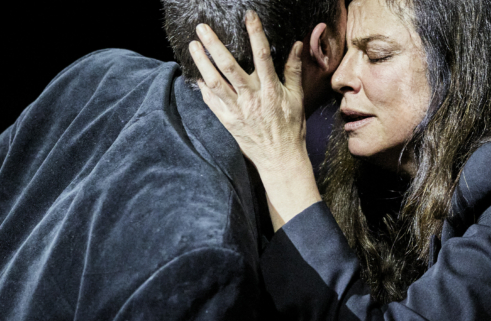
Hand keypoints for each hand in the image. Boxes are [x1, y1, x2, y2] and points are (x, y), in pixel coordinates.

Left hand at [188, 10, 306, 172]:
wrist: (280, 159)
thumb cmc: (291, 128)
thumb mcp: (297, 98)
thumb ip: (294, 71)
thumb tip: (296, 45)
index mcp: (271, 90)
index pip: (262, 55)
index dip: (255, 33)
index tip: (249, 16)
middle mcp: (252, 98)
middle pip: (229, 66)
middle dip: (215, 45)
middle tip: (202, 28)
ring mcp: (237, 111)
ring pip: (215, 82)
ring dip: (202, 63)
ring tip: (193, 46)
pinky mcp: (228, 122)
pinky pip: (212, 103)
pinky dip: (203, 89)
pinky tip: (197, 76)